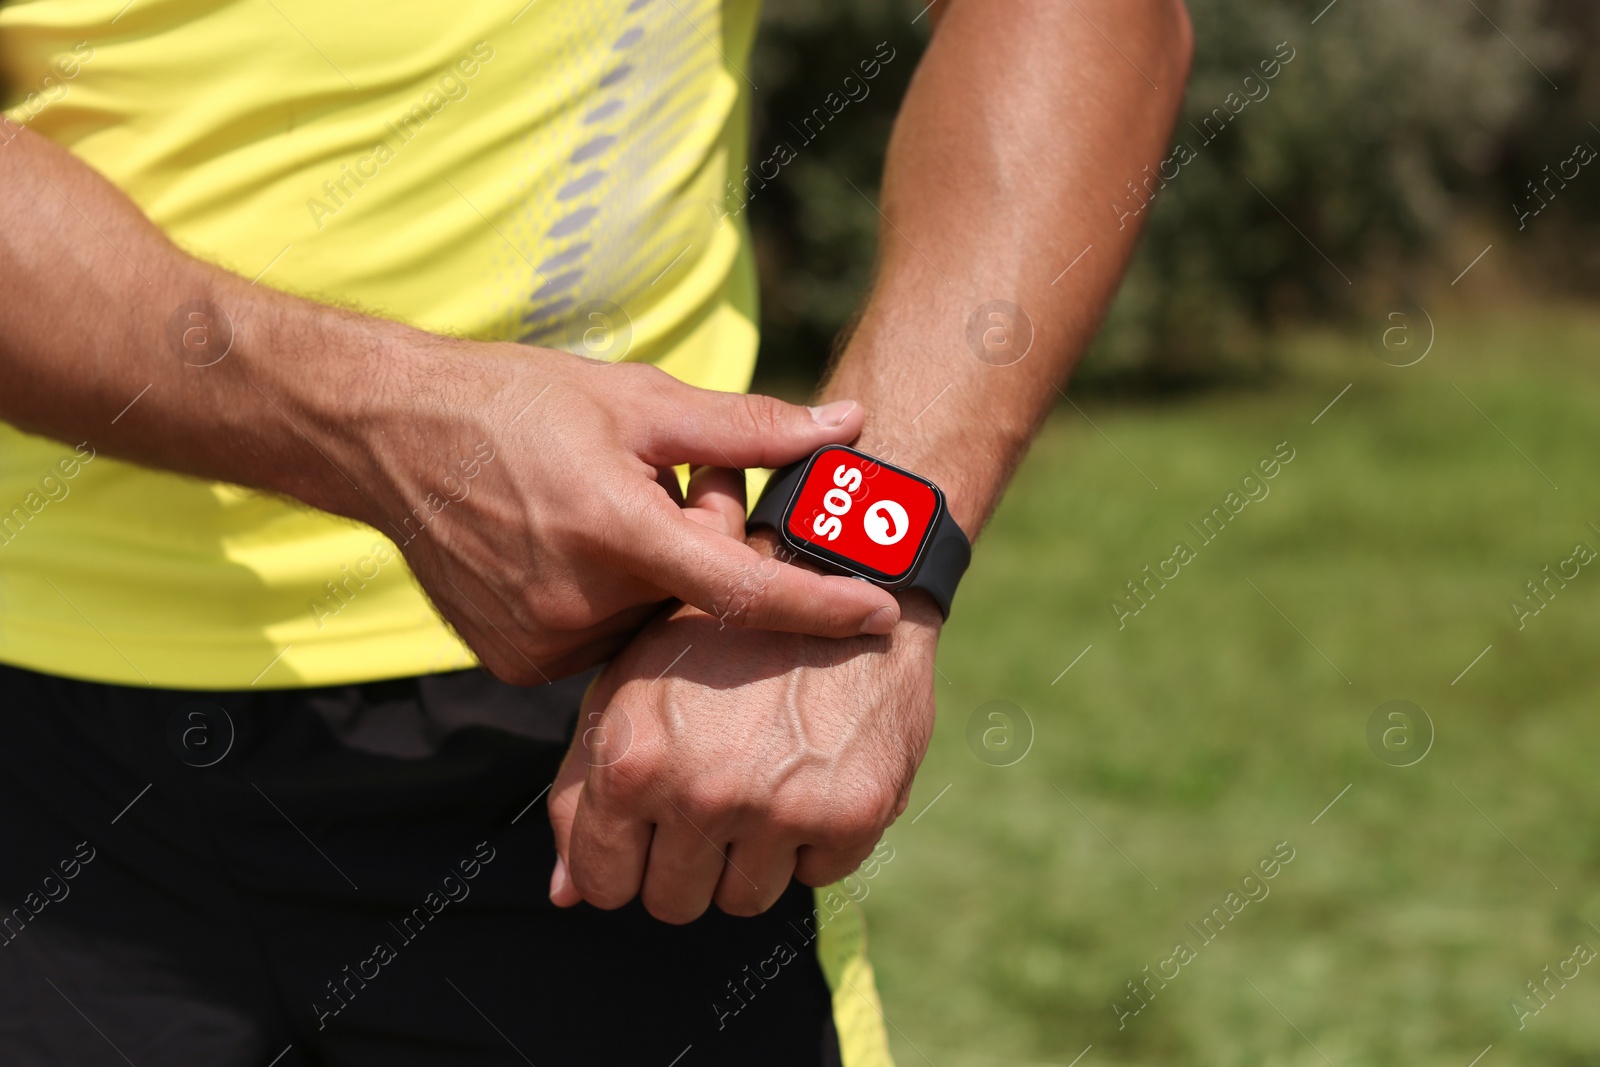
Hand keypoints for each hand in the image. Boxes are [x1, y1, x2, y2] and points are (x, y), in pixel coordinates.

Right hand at [337, 346, 902, 681]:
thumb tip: (849, 426)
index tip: (881, 614)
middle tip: (664, 496)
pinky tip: (569, 554)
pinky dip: (609, 608)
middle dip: (705, 558)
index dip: (818, 606)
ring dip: (653, 586)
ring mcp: (541, 643)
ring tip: (600, 517)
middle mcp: (577, 602)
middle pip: (693, 604)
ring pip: (648, 631)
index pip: (741, 588)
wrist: (391, 434)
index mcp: (615, 531)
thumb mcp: (638, 399)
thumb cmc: (521, 404)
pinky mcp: (514, 664)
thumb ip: (749, 428)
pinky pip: (598, 647)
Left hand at [545, 571, 941, 922]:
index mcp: (634, 762)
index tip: (647, 838)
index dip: (621, 867)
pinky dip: (818, 838)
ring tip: (764, 777)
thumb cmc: (713, 633)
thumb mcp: (629, 688)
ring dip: (752, 856)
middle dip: (687, 864)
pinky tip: (815, 768)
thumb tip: (566, 895)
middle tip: (714, 797)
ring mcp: (779, 808)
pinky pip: (818, 876)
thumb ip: (584, 789)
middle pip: (674, 903)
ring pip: (745, 900)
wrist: (833, 575)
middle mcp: (702, 792)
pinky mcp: (851, 813)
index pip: (602, 885)